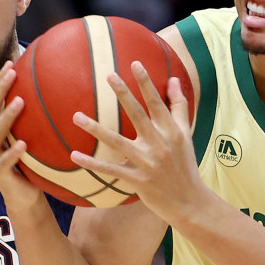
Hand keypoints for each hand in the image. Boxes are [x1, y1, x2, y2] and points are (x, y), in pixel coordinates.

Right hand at [0, 62, 46, 213]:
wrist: (23, 194)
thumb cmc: (24, 160)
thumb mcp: (23, 134)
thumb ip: (24, 116)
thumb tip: (43, 85)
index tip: (11, 63)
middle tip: (12, 74)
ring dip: (6, 117)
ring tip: (20, 102)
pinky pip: (4, 161)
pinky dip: (13, 153)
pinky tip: (24, 144)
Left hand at [71, 62, 202, 221]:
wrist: (189, 201)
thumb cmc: (185, 164)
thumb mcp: (186, 134)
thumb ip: (179, 106)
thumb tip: (174, 79)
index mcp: (171, 131)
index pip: (157, 102)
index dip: (146, 83)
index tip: (134, 64)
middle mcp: (159, 144)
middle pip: (138, 115)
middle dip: (124, 94)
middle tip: (109, 76)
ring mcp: (147, 163)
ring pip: (117, 142)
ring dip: (96, 129)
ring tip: (76, 116)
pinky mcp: (137, 180)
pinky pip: (111, 170)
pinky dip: (93, 164)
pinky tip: (75, 155)